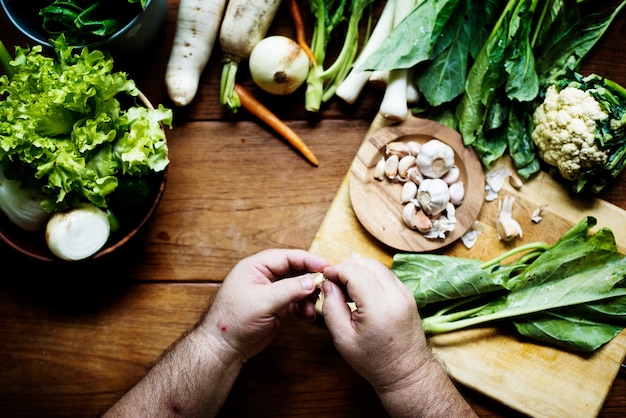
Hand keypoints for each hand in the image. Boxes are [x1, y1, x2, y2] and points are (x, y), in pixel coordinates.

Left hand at [200, 248, 329, 362]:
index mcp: (255, 267)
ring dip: (309, 295)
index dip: (307, 259)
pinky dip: (304, 307)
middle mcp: (263, 277)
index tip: (325, 265)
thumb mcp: (263, 301)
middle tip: (327, 284)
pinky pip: (295, 302)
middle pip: (294, 270)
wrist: (223, 348)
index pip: (286, 257)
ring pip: (297, 287)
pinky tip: (308, 315)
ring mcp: (270, 293)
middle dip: (310, 278)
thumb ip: (289, 290)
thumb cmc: (232, 321)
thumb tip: (312, 281)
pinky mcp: (276, 308)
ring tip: (316, 304)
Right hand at [320, 257, 430, 391]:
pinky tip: (360, 290)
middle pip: (367, 264)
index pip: (354, 272)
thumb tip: (328, 284)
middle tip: (332, 280)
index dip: (336, 270)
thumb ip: (332, 307)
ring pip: (377, 266)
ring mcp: (405, 293)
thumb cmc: (374, 361)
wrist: (406, 372)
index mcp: (379, 307)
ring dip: (358, 269)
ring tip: (344, 285)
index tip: (325, 277)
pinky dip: (370, 275)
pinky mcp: (408, 294)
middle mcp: (396, 295)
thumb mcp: (343, 338)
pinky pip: (386, 274)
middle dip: (346, 266)